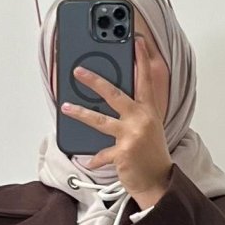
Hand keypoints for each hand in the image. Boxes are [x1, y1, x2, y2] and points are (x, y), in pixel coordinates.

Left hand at [61, 35, 173, 208]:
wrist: (158, 182)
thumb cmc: (151, 155)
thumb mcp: (149, 128)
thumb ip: (135, 112)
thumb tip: (112, 99)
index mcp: (149, 111)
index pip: (145, 80)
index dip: (141, 60)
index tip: (137, 41)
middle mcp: (141, 120)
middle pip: (114, 94)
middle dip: (95, 81)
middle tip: (78, 71)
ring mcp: (132, 136)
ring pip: (100, 120)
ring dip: (80, 113)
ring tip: (66, 107)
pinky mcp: (123, 153)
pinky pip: (101, 153)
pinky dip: (95, 158)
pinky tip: (89, 161)